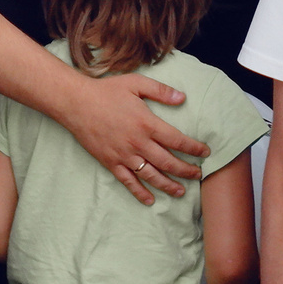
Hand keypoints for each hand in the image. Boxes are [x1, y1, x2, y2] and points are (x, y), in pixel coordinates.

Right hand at [58, 72, 206, 202]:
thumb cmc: (108, 91)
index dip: (194, 148)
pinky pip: (127, 181)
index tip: (205, 153)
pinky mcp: (110, 162)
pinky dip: (139, 192)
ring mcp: (124, 155)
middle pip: (167, 162)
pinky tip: (149, 200)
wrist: (77, 104)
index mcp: (147, 124)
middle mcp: (138, 143)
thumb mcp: (137, 83)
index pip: (177, 140)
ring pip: (150, 175)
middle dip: (186, 170)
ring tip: (181, 191)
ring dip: (167, 185)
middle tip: (198, 175)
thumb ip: (161, 91)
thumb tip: (183, 98)